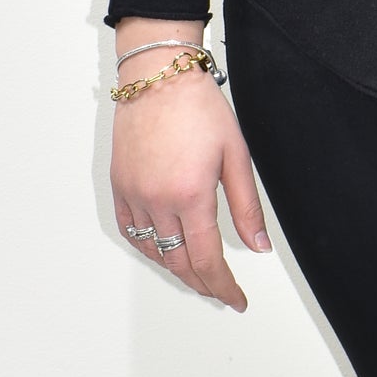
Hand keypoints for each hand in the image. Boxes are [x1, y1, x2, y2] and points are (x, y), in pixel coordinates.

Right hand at [109, 22, 269, 309]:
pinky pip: (129, 231)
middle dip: (202, 284)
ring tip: (198, 274)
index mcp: (191, 195)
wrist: (159, 75)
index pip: (207, 260)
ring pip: (153, 250)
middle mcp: (157, 200)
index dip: (223, 287)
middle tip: (221, 291)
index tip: (236, 300)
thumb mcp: (236, 156)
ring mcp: (133, 194)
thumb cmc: (200, 108)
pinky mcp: (119, 184)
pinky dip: (148, 247)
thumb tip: (258, 246)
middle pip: (179, 262)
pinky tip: (164, 249)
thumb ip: (246, 207)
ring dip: (176, 268)